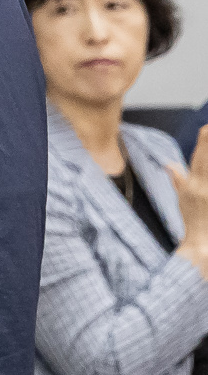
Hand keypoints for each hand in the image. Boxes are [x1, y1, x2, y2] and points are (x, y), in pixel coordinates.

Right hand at [169, 137, 207, 275]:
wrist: (203, 247)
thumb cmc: (194, 224)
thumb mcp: (182, 199)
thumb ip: (178, 179)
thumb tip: (169, 164)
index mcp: (192, 185)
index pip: (198, 156)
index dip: (204, 140)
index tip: (207, 127)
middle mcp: (202, 188)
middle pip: (206, 161)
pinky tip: (207, 180)